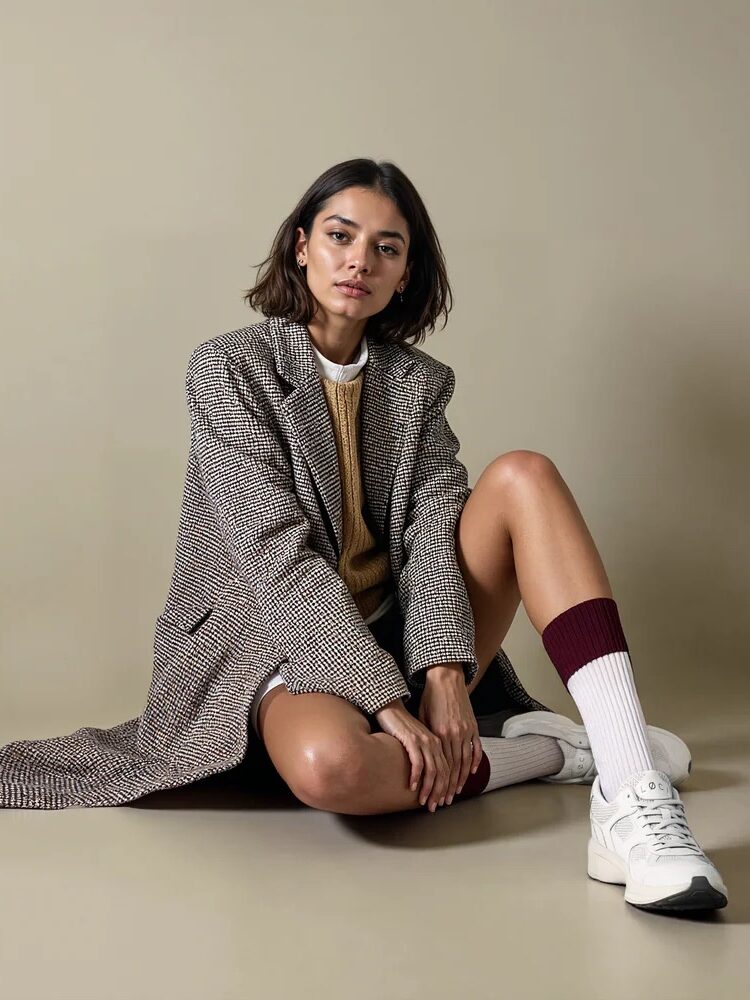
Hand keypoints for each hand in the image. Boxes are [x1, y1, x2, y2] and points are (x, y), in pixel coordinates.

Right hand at [374, 699, 450, 811]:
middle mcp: (434, 742)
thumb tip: (427, 775)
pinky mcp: (412, 740)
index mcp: (438, 743)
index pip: (447, 769)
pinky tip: (412, 787)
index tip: (442, 801)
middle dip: (439, 792)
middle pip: (442, 772)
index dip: (446, 787)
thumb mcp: (418, 740)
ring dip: (428, 788)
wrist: (391, 708)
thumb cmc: (402, 726)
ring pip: (432, 770)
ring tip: (424, 801)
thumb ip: (425, 753)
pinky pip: (417, 762)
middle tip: (434, 806)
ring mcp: (424, 741)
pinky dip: (416, 776)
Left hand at [418, 666, 482, 805]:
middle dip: (447, 788)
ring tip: (455, 794)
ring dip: (460, 780)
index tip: (433, 797)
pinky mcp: (472, 725)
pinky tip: (471, 773)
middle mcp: (455, 734)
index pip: (440, 766)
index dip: (437, 784)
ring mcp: (466, 730)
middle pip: (453, 768)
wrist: (446, 677)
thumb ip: (425, 737)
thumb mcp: (422, 717)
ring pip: (464, 761)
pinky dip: (474, 761)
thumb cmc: (430, 696)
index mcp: (440, 733)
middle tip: (443, 803)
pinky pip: (475, 747)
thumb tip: (422, 757)